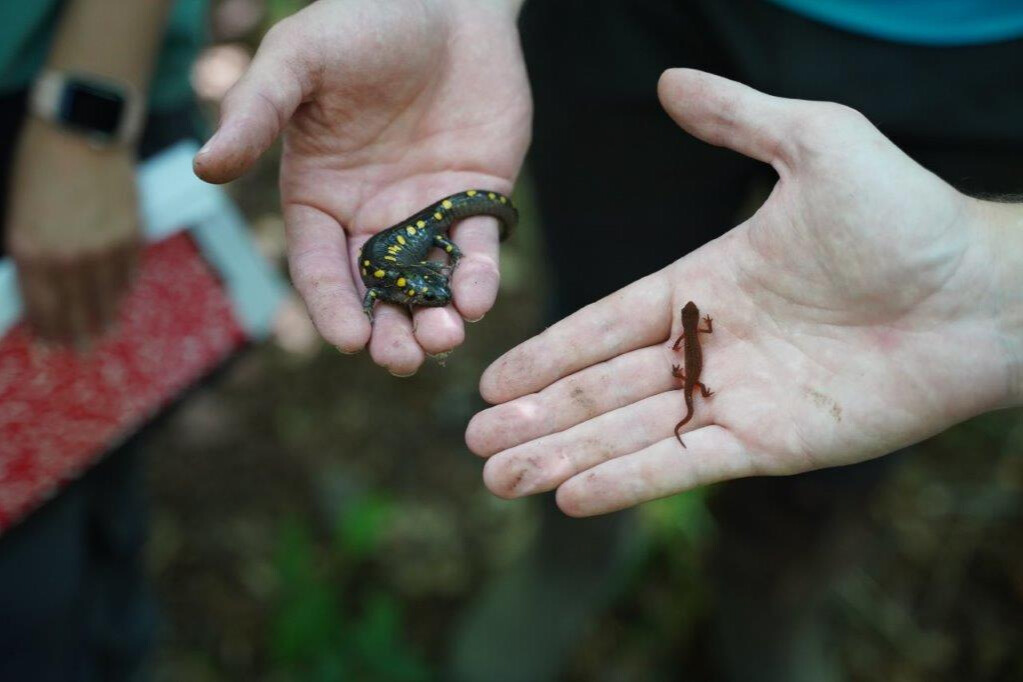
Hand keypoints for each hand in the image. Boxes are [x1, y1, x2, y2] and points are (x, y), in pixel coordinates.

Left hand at [6, 118, 139, 342]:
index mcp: (30, 251)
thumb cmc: (40, 167)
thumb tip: (46, 289)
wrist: (81, 129)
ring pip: (105, 297)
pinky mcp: (129, 236)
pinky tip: (120, 296)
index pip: (42, 307)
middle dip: (78, 334)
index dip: (49, 331)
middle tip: (83, 351)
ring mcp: (102, 249)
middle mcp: (68, 257)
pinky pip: (127, 273)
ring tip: (105, 330)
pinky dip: (123, 288)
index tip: (53, 346)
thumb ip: (31, 254)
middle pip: (75, 310)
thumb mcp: (19, 215)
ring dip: (104, 317)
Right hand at [193, 0, 531, 374]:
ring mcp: (424, 212)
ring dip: (435, 318)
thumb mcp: (301, 59)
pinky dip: (477, 278)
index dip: (332, 305)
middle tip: (402, 359)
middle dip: (388, 330)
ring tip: (443, 339)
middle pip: (375, 290)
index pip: (319, 266)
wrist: (448, 0)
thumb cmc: (363, 22)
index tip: (350, 339)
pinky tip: (477, 296)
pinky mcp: (475, 200)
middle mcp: (369, 215)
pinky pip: (475, 250)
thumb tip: (204, 167)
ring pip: (427, 283)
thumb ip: (257, 111)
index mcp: (318, 196)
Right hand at [467, 69, 1020, 515]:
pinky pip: (683, 465)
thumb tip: (669, 81)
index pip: (603, 323)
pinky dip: (626, 481)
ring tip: (499, 476)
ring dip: (562, 455)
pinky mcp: (770, 443)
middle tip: (473, 441)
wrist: (979, 293)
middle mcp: (710, 346)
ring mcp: (735, 398)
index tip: (492, 379)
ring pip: (629, 432)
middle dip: (536, 416)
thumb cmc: (905, 214)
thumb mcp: (815, 141)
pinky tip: (569, 496)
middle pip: (601, 388)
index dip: (546, 353)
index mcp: (704, 283)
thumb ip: (738, 115)